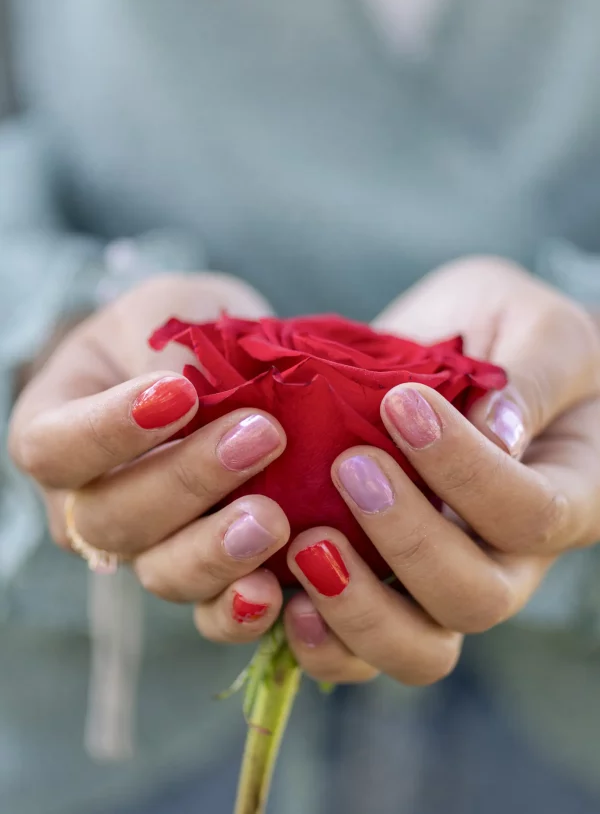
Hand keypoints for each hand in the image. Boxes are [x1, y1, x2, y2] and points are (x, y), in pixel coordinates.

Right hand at [9, 273, 290, 642]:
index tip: (180, 395)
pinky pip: (210, 614)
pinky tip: (276, 590)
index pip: (55, 448)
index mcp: (60, 431)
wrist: (231, 364)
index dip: (108, 432)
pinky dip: (241, 611)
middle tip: (260, 436)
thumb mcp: (167, 313)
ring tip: (272, 519)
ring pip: (160, 573)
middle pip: (111, 518)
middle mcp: (90, 502)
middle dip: (186, 482)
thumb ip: (166, 349)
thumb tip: (195, 400)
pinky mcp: (206, 574)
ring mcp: (147, 546)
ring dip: (216, 551)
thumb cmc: (181, 329)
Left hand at [281, 257, 599, 684]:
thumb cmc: (510, 331)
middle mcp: (509, 558)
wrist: (457, 350)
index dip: (465, 470)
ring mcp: (442, 583)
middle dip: (408, 541)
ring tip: (307, 547)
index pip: (529, 512)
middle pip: (475, 599)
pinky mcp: (383, 588)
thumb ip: (531, 375)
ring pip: (420, 649)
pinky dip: (323, 642)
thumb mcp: (533, 326)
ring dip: (359, 609)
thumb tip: (496, 432)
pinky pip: (360, 652)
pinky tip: (284, 597)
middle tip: (350, 467)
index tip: (404, 404)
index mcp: (566, 494)